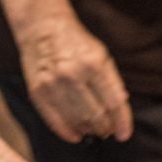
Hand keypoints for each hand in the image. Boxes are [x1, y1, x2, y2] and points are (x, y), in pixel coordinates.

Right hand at [18, 15, 132, 144]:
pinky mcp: (37, 91)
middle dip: (104, 128)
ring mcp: (52, 83)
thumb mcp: (101, 54)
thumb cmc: (74, 41)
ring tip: (90, 128)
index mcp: (93, 63)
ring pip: (77, 123)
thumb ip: (112, 83)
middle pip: (96, 117)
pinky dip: (67, 132)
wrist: (41, 26)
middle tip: (105, 130)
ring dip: (87, 131)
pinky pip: (55, 122)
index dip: (121, 123)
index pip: (113, 102)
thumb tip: (119, 116)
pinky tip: (74, 133)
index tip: (123, 134)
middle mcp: (72, 74)